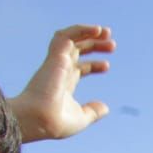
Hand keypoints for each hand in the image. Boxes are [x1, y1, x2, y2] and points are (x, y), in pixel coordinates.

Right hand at [9, 24, 114, 142]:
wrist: (40, 119)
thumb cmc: (55, 122)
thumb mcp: (81, 118)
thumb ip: (93, 112)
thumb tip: (105, 107)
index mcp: (63, 83)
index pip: (78, 67)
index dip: (93, 65)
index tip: (107, 66)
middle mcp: (59, 70)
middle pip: (77, 51)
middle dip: (94, 45)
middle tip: (112, 45)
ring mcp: (56, 62)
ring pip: (70, 39)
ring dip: (87, 33)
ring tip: (105, 31)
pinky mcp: (56, 57)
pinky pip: (66, 36)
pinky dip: (80, 30)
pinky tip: (96, 30)